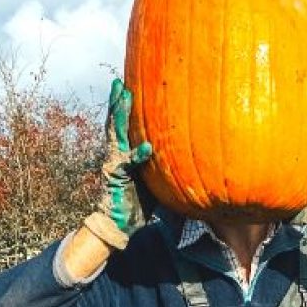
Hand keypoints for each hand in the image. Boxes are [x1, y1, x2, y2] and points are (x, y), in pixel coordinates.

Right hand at [82, 78, 154, 250]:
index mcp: (125, 154)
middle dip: (118, 102)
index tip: (132, 86)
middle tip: (121, 81)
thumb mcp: (154, 181)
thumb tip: (191, 159)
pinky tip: (148, 148)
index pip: (126, 126)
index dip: (126, 108)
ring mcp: (115, 164)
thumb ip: (165, 167)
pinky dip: (138, 155)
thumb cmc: (139, 203)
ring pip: (116, 134)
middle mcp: (117, 155)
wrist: (119, 224)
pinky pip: (128, 163)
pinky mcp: (117, 178)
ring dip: (121, 114)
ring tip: (126, 95)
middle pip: (116, 123)